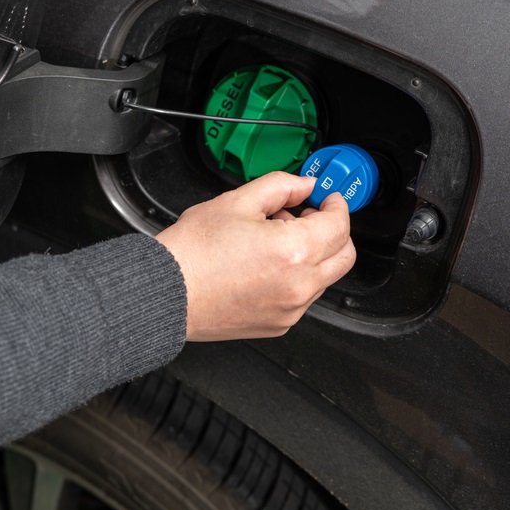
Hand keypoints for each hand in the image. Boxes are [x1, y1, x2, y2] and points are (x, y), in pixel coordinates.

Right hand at [155, 171, 355, 340]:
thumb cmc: (191, 253)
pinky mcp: (278, 325)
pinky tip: (265, 264)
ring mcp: (290, 309)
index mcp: (293, 250)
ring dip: (313, 255)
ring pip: (324, 277)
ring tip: (274, 240)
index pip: (339, 225)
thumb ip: (280, 187)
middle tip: (309, 217)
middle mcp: (299, 285)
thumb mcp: (236, 202)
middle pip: (344, 256)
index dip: (336, 204)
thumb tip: (303, 185)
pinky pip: (302, 297)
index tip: (327, 198)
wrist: (165, 293)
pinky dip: (295, 278)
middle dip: (334, 232)